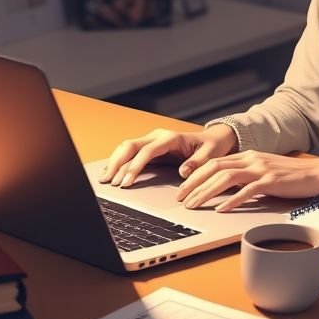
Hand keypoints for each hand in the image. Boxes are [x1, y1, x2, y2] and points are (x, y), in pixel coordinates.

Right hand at [98, 124, 237, 187]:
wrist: (213, 139)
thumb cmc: (212, 147)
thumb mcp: (210, 155)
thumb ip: (198, 163)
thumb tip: (183, 172)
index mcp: (170, 138)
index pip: (146, 151)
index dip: (135, 166)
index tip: (127, 182)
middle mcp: (157, 136)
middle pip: (130, 146)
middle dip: (117, 163)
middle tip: (109, 182)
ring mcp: (152, 141)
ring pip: (126, 148)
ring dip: (114, 162)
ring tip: (105, 180)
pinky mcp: (149, 148)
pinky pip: (130, 153)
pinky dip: (119, 162)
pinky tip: (111, 173)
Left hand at [175, 151, 318, 211]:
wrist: (317, 173)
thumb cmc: (290, 176)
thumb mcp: (263, 171)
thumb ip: (245, 176)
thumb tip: (224, 190)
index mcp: (248, 155)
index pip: (214, 162)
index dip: (195, 176)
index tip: (183, 189)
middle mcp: (251, 159)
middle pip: (214, 168)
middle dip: (194, 184)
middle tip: (181, 199)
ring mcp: (261, 169)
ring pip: (226, 178)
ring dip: (207, 192)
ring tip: (195, 205)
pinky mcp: (271, 181)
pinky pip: (247, 190)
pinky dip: (232, 200)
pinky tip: (222, 209)